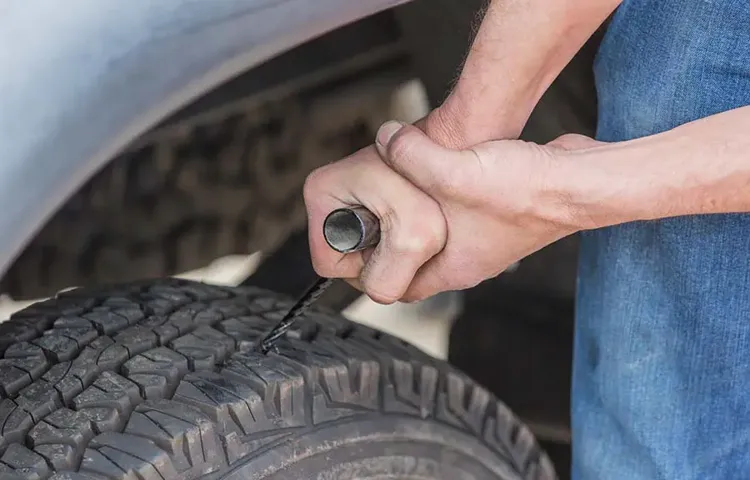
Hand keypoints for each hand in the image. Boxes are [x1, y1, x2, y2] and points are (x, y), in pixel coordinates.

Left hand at [304, 121, 597, 303]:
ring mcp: (485, 240)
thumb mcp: (453, 171)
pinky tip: (437, 172)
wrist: (581, 181)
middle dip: (390, 241)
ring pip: (436, 236)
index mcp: (453, 267)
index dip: (372, 269)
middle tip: (370, 214)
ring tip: (396, 192)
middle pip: (414, 261)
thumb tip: (385, 139)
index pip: (398, 286)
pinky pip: (457, 214)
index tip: (356, 244)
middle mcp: (469, 260)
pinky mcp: (498, 217)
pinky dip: (440, 200)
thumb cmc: (526, 192)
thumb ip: (410, 155)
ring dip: (416, 217)